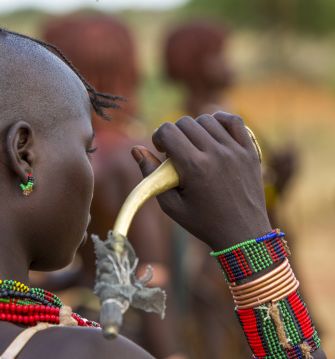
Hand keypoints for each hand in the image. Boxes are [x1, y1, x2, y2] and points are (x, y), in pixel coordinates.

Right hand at [132, 112, 270, 250]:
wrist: (242, 233)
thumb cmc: (203, 222)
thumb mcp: (171, 205)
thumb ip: (151, 175)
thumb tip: (135, 149)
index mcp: (194, 167)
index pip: (167, 131)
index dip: (158, 137)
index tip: (161, 151)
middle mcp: (215, 154)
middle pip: (185, 122)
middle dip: (174, 133)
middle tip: (176, 151)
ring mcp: (235, 150)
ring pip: (207, 119)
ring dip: (194, 128)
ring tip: (194, 146)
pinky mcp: (249, 150)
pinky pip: (233, 120)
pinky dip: (220, 120)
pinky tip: (212, 133)